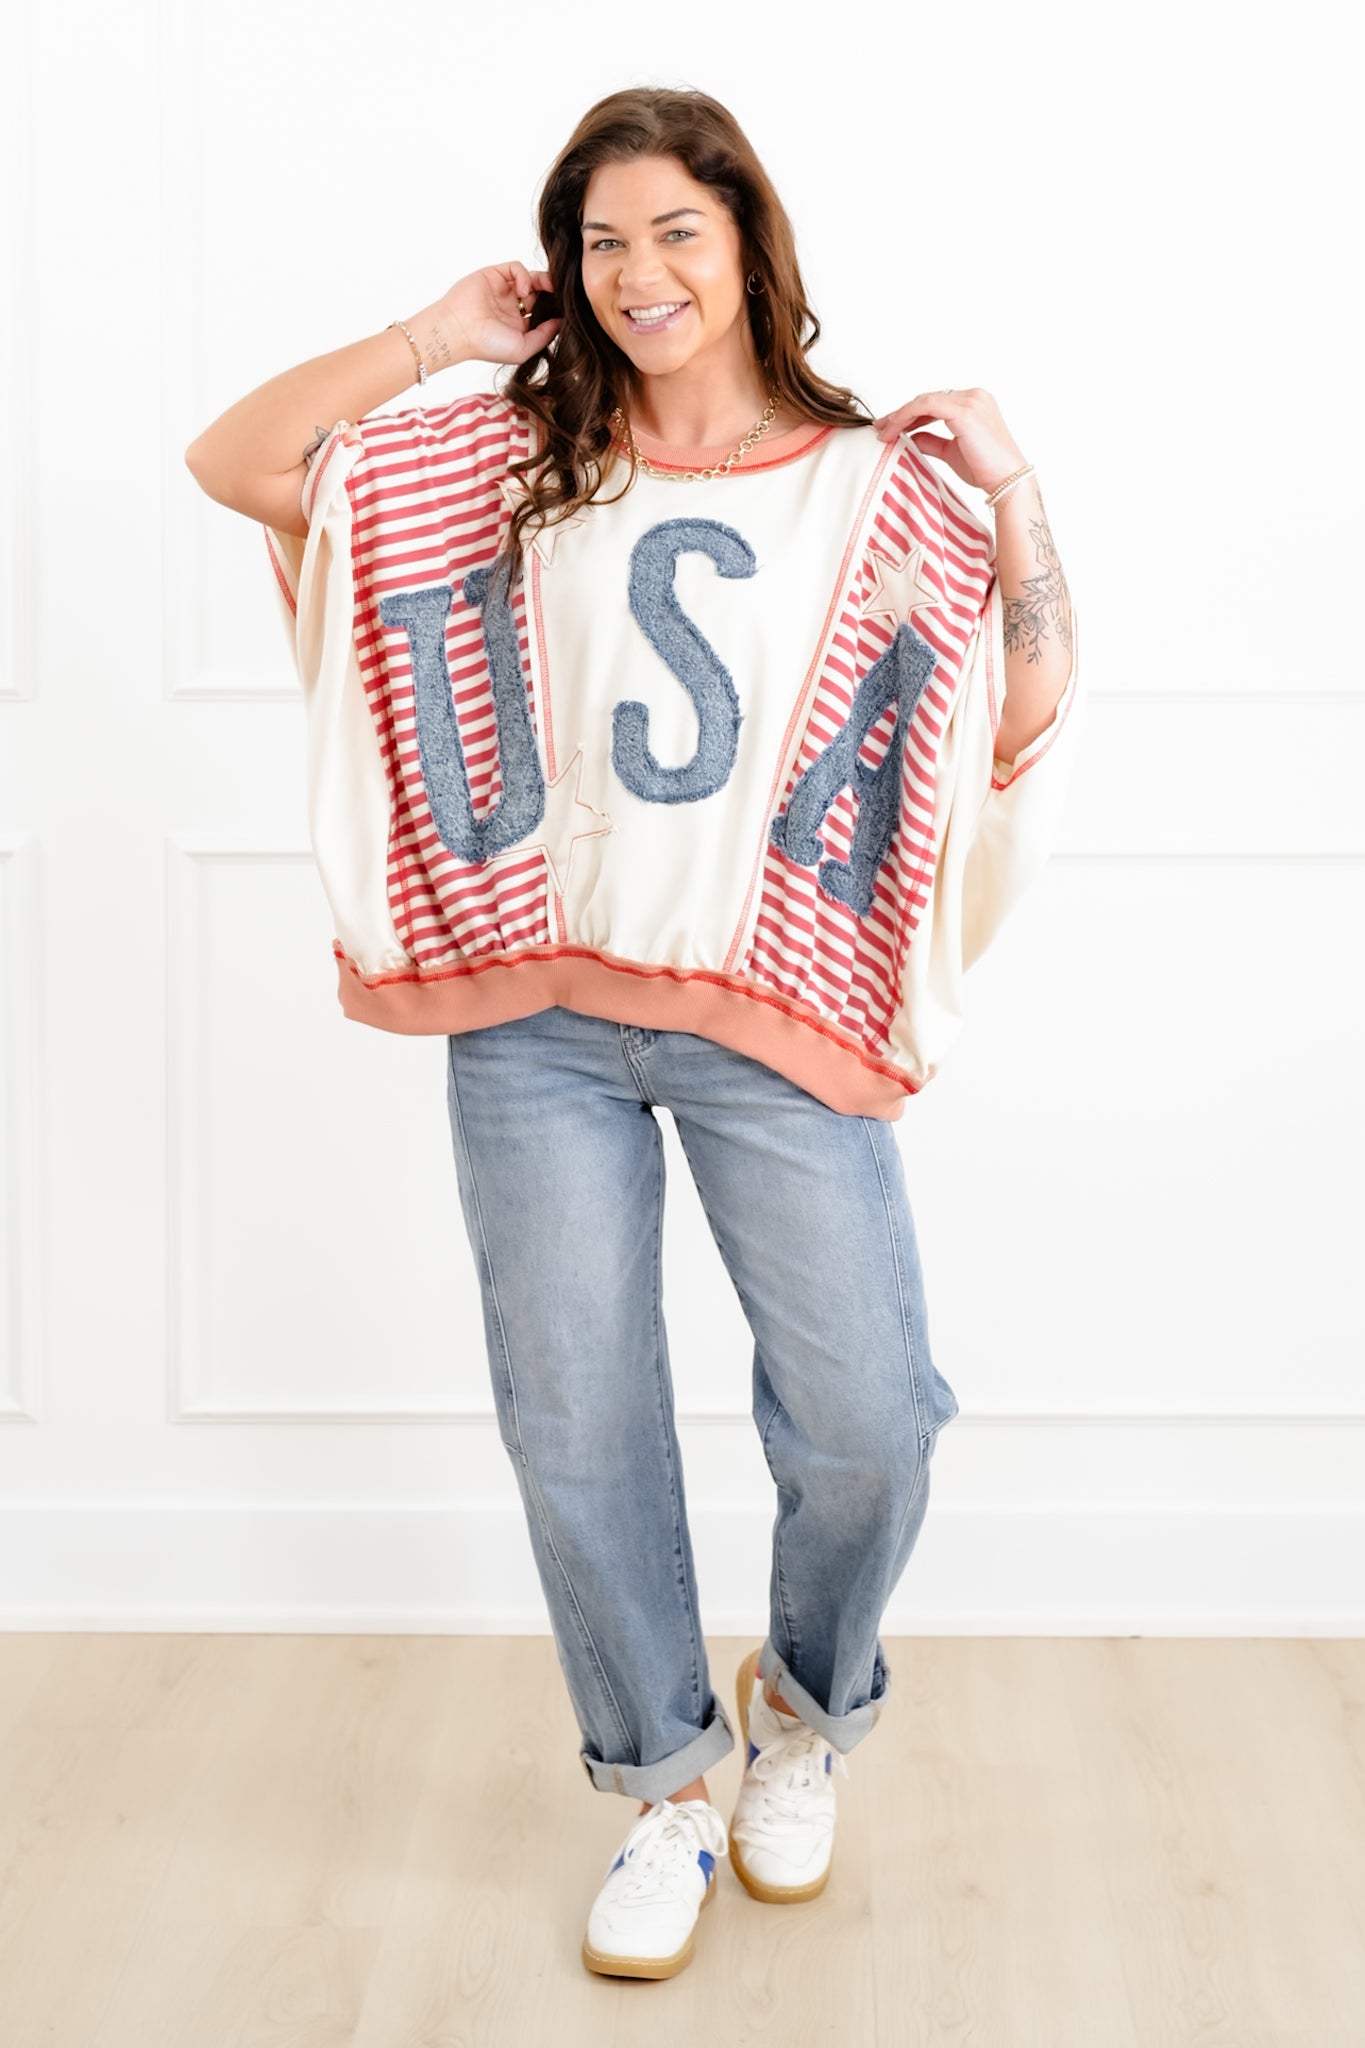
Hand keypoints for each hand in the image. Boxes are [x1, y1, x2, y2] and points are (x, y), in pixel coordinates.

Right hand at [434, 261, 561, 367]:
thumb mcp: (523, 348)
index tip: (569, 310)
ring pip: (531, 278)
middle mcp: (512, 307)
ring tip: (550, 287)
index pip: (545, 312)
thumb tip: (562, 322)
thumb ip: (544, 336)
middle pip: (541, 293)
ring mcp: (504, 290)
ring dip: (544, 281)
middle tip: (564, 294)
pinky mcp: (495, 275)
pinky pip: (516, 268)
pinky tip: (524, 290)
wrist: (458, 331)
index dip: (556, 310)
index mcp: (519, 326)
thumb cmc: (486, 345)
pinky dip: (525, 275)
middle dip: (553, 293)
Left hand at [873, 388, 1026, 496]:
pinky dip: (907, 416)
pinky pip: (926, 406)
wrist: (1006, 481)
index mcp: (974, 403)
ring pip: (924, 401)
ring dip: (900, 415)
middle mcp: (974, 396)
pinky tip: (894, 430)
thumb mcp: (952, 452)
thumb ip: (932, 441)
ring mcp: (970, 401)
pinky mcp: (964, 411)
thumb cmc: (986, 469)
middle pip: (928, 399)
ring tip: (884, 432)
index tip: (890, 427)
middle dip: (901, 414)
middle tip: (881, 428)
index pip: (935, 403)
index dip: (910, 414)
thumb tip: (912, 437)